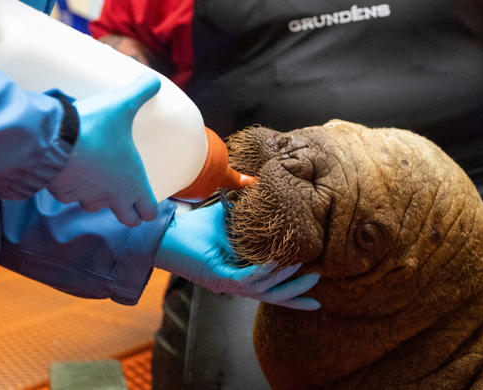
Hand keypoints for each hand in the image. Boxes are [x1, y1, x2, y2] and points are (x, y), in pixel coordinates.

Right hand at [47, 73, 159, 225]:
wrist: (55, 140)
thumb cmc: (96, 127)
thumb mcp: (123, 104)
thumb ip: (141, 91)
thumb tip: (155, 80)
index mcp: (133, 183)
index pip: (148, 212)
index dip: (149, 208)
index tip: (147, 202)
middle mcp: (112, 197)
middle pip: (126, 219)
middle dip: (127, 210)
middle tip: (125, 196)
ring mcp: (85, 198)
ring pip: (94, 206)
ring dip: (96, 196)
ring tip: (95, 177)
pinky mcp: (62, 193)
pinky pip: (69, 195)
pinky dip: (71, 187)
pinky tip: (69, 171)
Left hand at [154, 202, 320, 309]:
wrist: (164, 232)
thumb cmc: (192, 227)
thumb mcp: (226, 216)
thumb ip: (245, 208)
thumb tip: (261, 185)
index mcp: (239, 273)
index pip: (271, 287)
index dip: (293, 293)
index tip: (317, 297)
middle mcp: (235, 282)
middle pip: (272, 295)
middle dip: (296, 293)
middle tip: (318, 285)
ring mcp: (226, 282)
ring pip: (263, 290)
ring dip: (285, 282)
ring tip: (306, 270)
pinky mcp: (217, 277)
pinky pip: (246, 279)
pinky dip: (263, 273)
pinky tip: (278, 265)